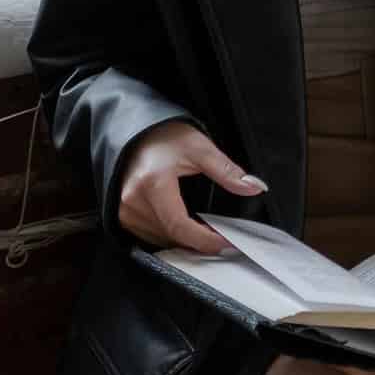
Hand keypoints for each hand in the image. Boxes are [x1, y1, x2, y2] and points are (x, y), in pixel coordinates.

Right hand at [116, 120, 264, 254]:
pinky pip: (148, 236)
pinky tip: (183, 229)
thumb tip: (253, 187)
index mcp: (152, 184)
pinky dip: (168, 236)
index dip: (205, 240)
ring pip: (160, 240)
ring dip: (183, 240)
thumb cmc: (162, 136)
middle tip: (222, 239)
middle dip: (198, 242)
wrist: (134, 131)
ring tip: (205, 233)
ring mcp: (125, 211)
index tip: (226, 243)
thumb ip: (226, 170)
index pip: (180, 227)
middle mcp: (134, 201)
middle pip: (171, 237)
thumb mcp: (198, 147)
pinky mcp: (121, 215)